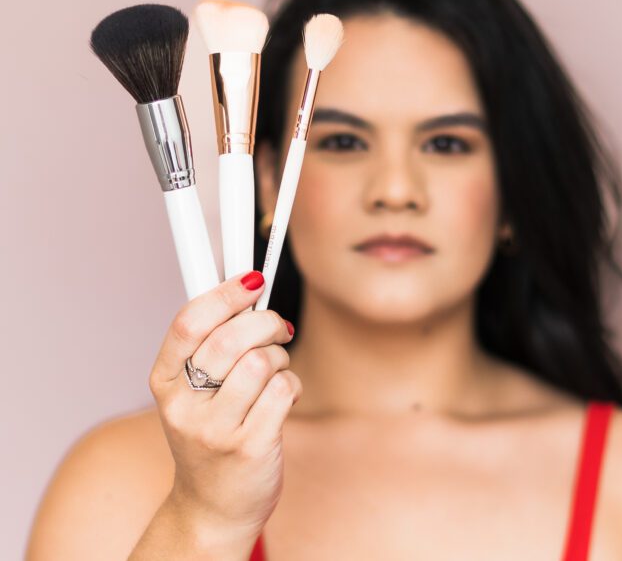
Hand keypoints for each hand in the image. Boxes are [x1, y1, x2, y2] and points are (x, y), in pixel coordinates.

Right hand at [148, 270, 300, 536]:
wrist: (214, 507)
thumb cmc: (212, 435)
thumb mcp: (195, 391)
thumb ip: (213, 344)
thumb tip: (249, 286)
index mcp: (164, 382)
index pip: (187, 323)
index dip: (224, 293)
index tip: (254, 279)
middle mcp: (182, 406)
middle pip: (229, 338)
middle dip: (265, 322)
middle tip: (279, 327)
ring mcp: (214, 430)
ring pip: (261, 362)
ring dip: (281, 357)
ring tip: (277, 370)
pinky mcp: (248, 447)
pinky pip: (283, 390)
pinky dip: (292, 384)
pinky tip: (285, 395)